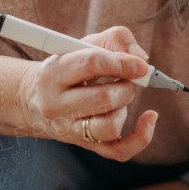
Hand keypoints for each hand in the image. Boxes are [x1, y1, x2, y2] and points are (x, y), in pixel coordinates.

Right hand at [16, 25, 158, 160]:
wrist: (38, 98)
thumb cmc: (70, 66)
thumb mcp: (85, 43)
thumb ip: (116, 39)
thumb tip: (141, 58)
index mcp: (52, 73)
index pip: (92, 63)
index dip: (123, 62)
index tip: (141, 65)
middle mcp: (55, 105)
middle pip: (104, 98)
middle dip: (126, 86)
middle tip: (126, 79)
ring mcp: (69, 129)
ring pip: (110, 126)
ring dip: (125, 108)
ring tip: (118, 97)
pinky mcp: (86, 144)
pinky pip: (119, 151)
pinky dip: (141, 137)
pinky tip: (150, 118)